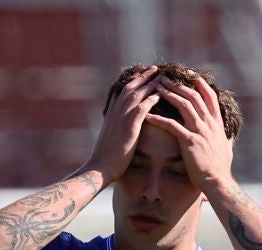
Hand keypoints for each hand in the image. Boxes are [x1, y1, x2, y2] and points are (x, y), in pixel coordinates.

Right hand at [82, 68, 159, 183]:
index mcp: (111, 115)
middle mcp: (115, 112)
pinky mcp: (128, 127)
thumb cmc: (106, 159)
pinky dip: (150, 99)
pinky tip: (160, 93)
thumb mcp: (110, 139)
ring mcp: (121, 118)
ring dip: (149, 83)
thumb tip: (121, 127)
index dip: (133, 82)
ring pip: (136, 94)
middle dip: (142, 77)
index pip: (122, 92)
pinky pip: (141, 108)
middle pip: (130, 88)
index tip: (142, 75)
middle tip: (154, 69)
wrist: (100, 169)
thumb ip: (116, 129)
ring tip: (161, 75)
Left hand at [143, 74, 235, 192]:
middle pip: (194, 96)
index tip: (190, 76)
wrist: (218, 182)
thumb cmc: (220, 168)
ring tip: (157, 88)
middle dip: (179, 84)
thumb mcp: (227, 150)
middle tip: (166, 78)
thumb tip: (229, 138)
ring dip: (169, 94)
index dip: (200, 84)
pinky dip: (159, 119)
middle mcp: (209, 124)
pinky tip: (148, 115)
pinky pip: (172, 125)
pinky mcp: (190, 141)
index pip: (210, 97)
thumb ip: (227, 140)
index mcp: (217, 123)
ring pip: (184, 105)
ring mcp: (200, 131)